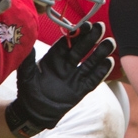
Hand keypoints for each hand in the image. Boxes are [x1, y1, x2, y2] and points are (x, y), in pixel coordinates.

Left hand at [5, 22, 116, 137]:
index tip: (85, 24)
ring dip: (100, 52)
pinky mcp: (81, 90)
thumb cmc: (28, 92)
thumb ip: (29, 60)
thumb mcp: (26, 74)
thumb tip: (28, 42)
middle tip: (101, 26)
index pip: (68, 42)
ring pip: (91, 62)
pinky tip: (110, 62)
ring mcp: (75, 77)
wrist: (34, 113)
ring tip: (110, 42)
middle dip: (91, 38)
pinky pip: (93, 79)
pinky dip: (101, 71)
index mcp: (54, 58)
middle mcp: (67, 64)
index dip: (77, 33)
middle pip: (82, 49)